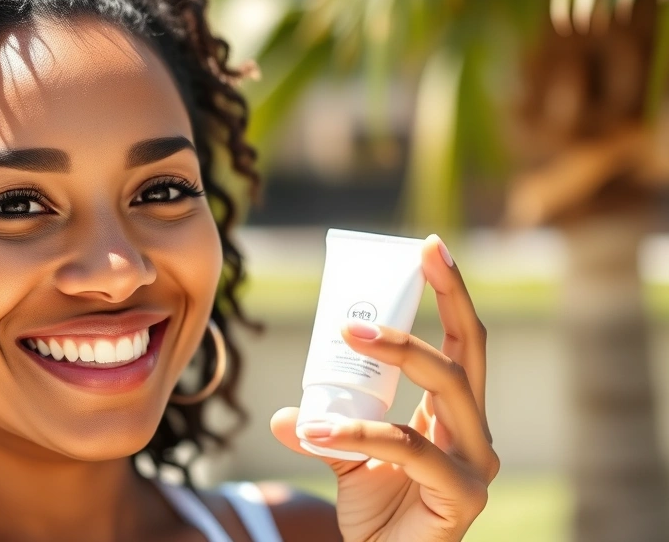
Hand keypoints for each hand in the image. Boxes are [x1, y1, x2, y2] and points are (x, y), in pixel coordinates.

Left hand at [271, 234, 498, 541]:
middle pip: (469, 353)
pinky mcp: (463, 495)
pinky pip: (408, 447)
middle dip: (442, 302)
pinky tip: (314, 430)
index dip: (451, 294)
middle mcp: (474, 433)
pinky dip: (358, 433)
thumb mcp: (346, 459)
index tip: (428, 247)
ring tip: (345, 332)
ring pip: (447, 387)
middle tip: (406, 265)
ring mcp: (476, 464)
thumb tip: (284, 412)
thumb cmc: (378, 513)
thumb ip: (324, 429)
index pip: (462, 343)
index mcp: (454, 415)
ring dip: (396, 352)